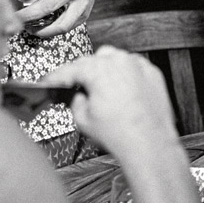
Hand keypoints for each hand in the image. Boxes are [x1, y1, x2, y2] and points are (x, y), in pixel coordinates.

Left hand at [16, 0, 103, 36]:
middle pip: (50, 5)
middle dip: (29, 14)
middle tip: (15, 16)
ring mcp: (83, 3)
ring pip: (60, 22)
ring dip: (40, 28)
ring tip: (26, 27)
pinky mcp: (85, 15)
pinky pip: (66, 27)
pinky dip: (50, 31)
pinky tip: (38, 29)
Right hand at [44, 46, 178, 160]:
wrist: (150, 143)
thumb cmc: (121, 134)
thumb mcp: (83, 121)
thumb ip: (75, 102)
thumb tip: (78, 97)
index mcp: (98, 70)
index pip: (70, 69)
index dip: (56, 77)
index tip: (51, 81)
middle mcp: (119, 62)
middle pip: (91, 60)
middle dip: (82, 74)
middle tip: (79, 89)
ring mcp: (137, 65)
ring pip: (113, 59)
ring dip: (104, 69)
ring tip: (103, 90)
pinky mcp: (152, 73)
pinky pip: (132, 67)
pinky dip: (125, 74)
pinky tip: (123, 91)